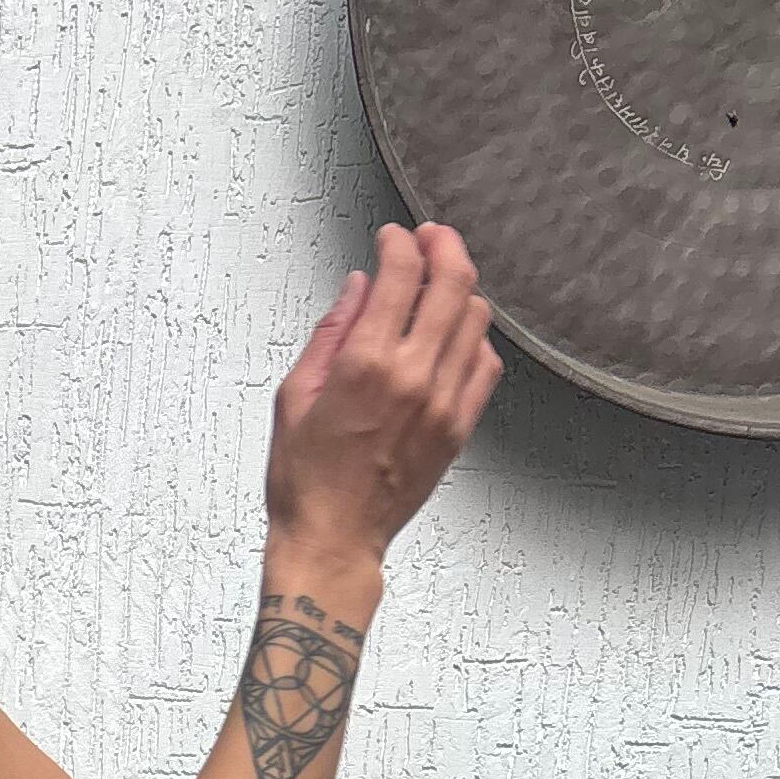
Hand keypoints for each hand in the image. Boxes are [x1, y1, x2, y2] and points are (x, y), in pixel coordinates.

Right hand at [265, 222, 501, 563]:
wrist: (333, 540)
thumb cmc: (305, 480)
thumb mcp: (294, 397)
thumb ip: (330, 334)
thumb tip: (358, 287)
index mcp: (365, 364)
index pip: (401, 274)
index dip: (399, 243)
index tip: (391, 238)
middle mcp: (413, 376)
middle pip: (454, 283)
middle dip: (443, 246)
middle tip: (430, 239)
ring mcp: (443, 402)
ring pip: (476, 318)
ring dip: (460, 292)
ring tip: (439, 290)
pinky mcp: (458, 428)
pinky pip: (485, 365)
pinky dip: (474, 340)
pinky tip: (452, 340)